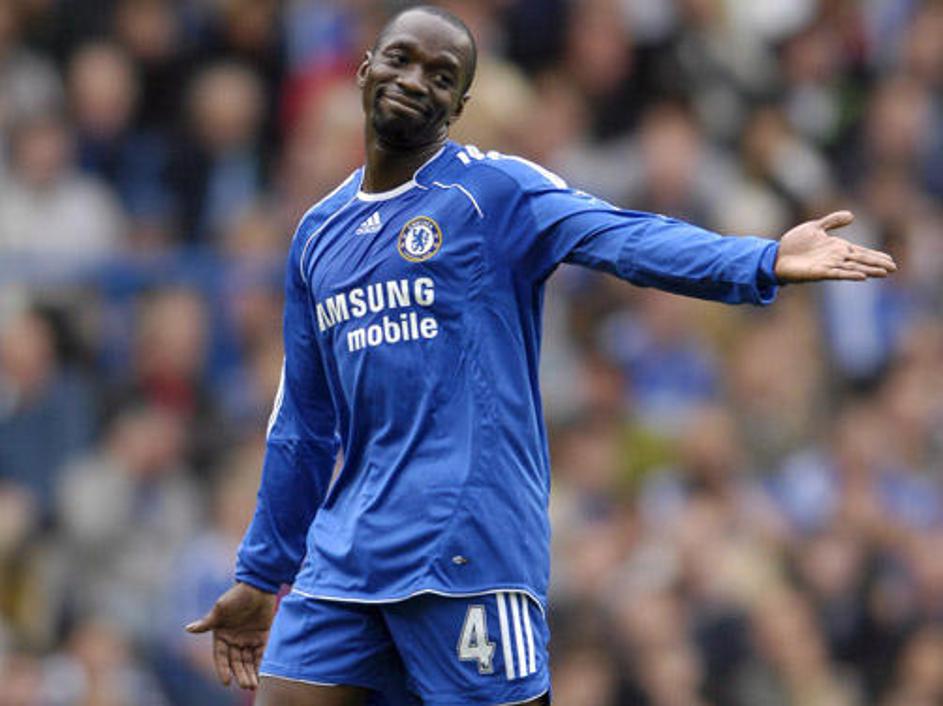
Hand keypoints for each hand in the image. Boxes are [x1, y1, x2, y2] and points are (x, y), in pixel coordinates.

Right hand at [185, 582, 277, 689]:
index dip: (223, 669)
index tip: (226, 682)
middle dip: (240, 674)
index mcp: (221, 635)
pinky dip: (260, 664)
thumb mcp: (220, 609)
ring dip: (250, 672)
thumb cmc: (236, 596)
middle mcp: (233, 640)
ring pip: (248, 660)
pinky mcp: (261, 636)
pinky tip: (260, 674)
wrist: (258, 585)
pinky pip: (260, 653)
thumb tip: (188, 629)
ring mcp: (248, 638)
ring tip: (252, 685)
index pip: (221, 657)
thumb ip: (207, 622)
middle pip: (236, 661)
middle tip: (246, 685)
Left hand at [774, 211, 896, 282]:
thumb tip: (852, 216)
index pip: (861, 252)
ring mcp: (828, 266)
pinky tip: (862, 276)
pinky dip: (850, 274)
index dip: (875, 255)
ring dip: (869, 270)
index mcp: (837, 247)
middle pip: (861, 260)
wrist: (776, 255)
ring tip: (884, 273)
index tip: (890, 260)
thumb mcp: (815, 227)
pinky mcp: (819, 273)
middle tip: (894, 268)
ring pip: (853, 268)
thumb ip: (833, 221)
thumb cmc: (794, 243)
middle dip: (877, 264)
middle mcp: (836, 258)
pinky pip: (838, 274)